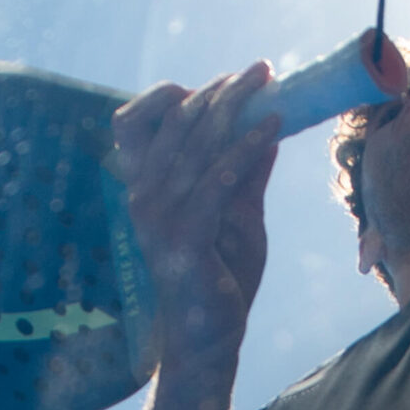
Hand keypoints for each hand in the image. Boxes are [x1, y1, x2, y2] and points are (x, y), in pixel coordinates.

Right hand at [111, 62, 280, 367]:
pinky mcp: (185, 236)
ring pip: (198, 142)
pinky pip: (219, 178)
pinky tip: (272, 127)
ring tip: (269, 84)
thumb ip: (245, 173)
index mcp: (145, 187)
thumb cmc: (220, 275)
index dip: (176, 93)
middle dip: (222, 90)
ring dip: (237, 106)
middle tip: (260, 70)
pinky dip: (247, 146)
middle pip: (177, 122)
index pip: (137, 122)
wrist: (209, 340)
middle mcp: (143, 196)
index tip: (224, 81)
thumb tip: (267, 128)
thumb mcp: (236, 214)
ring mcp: (160, 217)